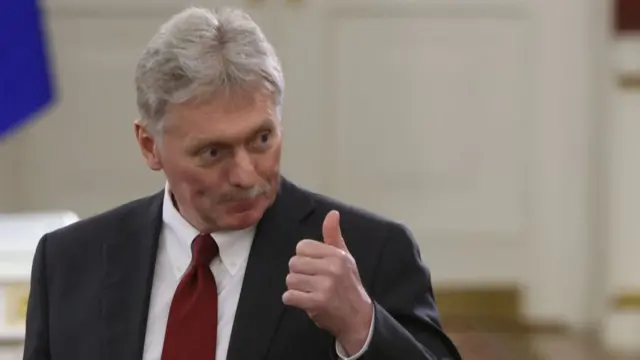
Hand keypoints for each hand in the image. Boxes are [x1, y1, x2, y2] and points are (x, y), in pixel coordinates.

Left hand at [282, 210, 373, 354]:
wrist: (358, 317)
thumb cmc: (349, 284)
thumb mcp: (345, 258)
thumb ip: (334, 236)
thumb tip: (332, 213)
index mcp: (336, 255)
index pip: (302, 247)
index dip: (305, 258)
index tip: (315, 267)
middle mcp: (331, 268)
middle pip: (294, 263)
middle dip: (299, 273)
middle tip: (312, 281)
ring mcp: (324, 286)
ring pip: (290, 279)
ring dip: (295, 287)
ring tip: (309, 291)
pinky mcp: (316, 303)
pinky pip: (289, 296)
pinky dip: (292, 300)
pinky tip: (304, 301)